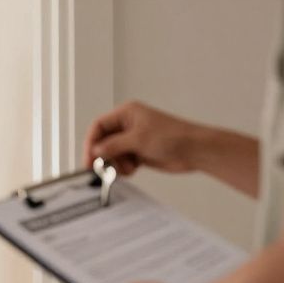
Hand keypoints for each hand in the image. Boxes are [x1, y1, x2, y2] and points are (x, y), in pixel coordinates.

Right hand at [82, 101, 204, 176]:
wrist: (194, 150)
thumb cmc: (173, 136)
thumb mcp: (138, 139)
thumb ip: (113, 145)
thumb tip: (96, 150)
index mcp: (127, 114)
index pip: (99, 126)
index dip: (91, 142)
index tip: (89, 158)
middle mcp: (128, 125)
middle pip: (104, 141)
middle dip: (104, 156)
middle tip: (102, 168)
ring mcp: (133, 140)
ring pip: (112, 154)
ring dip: (116, 164)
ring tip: (128, 167)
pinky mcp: (139, 152)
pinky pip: (122, 162)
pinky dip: (124, 168)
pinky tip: (134, 168)